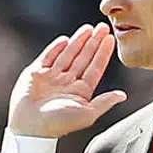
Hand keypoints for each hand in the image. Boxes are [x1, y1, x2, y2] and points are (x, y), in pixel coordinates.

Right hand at [7, 23, 124, 137]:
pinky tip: (65, 39)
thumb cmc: (58, 124)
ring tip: (87, 28)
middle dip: (93, 42)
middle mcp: (67, 82)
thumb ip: (104, 103)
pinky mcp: (36, 73)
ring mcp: (52, 76)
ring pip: (67, 54)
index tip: (110, 38)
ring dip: (78, 41)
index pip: (95, 68)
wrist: (29, 126)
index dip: (103, 53)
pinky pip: (48, 56)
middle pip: (83, 58)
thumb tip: (123, 95)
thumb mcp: (86, 114)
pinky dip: (56, 48)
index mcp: (80, 91)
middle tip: (103, 26)